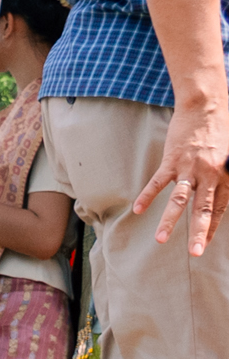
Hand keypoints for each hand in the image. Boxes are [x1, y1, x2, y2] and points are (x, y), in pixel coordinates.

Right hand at [134, 99, 228, 253]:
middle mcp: (209, 174)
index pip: (219, 208)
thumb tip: (218, 192)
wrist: (207, 105)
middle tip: (195, 253)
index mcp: (226, 175)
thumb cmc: (222, 128)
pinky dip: (148, 196)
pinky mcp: (172, 160)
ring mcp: (189, 168)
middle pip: (203, 209)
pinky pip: (158, 182)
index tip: (202, 245)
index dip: (211, 228)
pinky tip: (138, 210)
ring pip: (179, 200)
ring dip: (168, 221)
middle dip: (198, 233)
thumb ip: (226, 173)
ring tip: (159, 240)